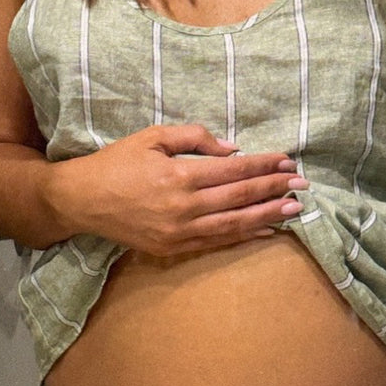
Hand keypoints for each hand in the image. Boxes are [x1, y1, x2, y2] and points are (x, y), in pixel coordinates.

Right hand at [51, 123, 306, 255]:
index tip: (288, 161)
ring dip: (267, 216)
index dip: (263, 165)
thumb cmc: (118, 162)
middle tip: (303, 185)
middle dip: (274, 190)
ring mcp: (178, 232)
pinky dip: (243, 237)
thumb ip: (194, 138)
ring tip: (294, 210)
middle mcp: (183, 207)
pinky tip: (265, 231)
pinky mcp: (172, 249)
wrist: (82, 200)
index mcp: (180, 176)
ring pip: (233, 224)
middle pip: (239, 198)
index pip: (234, 170)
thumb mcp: (153, 136)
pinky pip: (215, 242)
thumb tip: (232, 149)